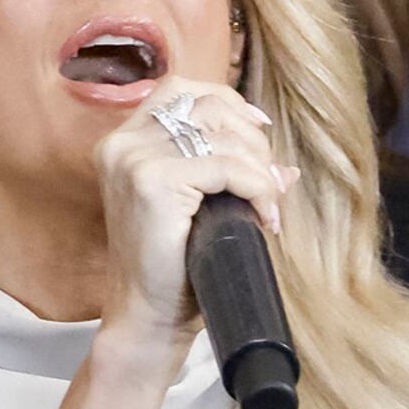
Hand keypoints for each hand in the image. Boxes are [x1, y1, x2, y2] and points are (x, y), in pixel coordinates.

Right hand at [92, 76, 293, 349]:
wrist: (148, 319)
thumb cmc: (172, 270)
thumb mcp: (198, 209)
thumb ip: (229, 176)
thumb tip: (286, 169)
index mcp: (123, 143)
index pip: (181, 89)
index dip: (228, 102)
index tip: (260, 131)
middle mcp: (122, 143)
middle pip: (207, 106)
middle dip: (252, 140)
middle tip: (268, 184)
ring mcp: (133, 159)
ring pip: (221, 133)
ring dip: (258, 165)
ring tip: (268, 202)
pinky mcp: (153, 181)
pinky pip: (226, 166)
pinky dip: (256, 186)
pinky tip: (264, 215)